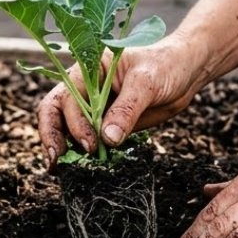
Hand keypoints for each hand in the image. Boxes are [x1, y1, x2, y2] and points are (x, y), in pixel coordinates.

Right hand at [36, 37, 205, 168]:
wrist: (184, 73)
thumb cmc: (165, 66)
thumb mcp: (147, 82)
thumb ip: (127, 109)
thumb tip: (107, 139)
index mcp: (87, 70)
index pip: (65, 98)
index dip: (71, 123)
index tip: (89, 144)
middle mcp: (84, 89)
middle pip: (55, 114)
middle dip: (53, 138)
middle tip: (58, 165)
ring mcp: (93, 108)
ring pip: (66, 130)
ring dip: (65, 150)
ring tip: (66, 172)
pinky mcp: (104, 125)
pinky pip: (87, 141)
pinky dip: (83, 155)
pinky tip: (83, 169)